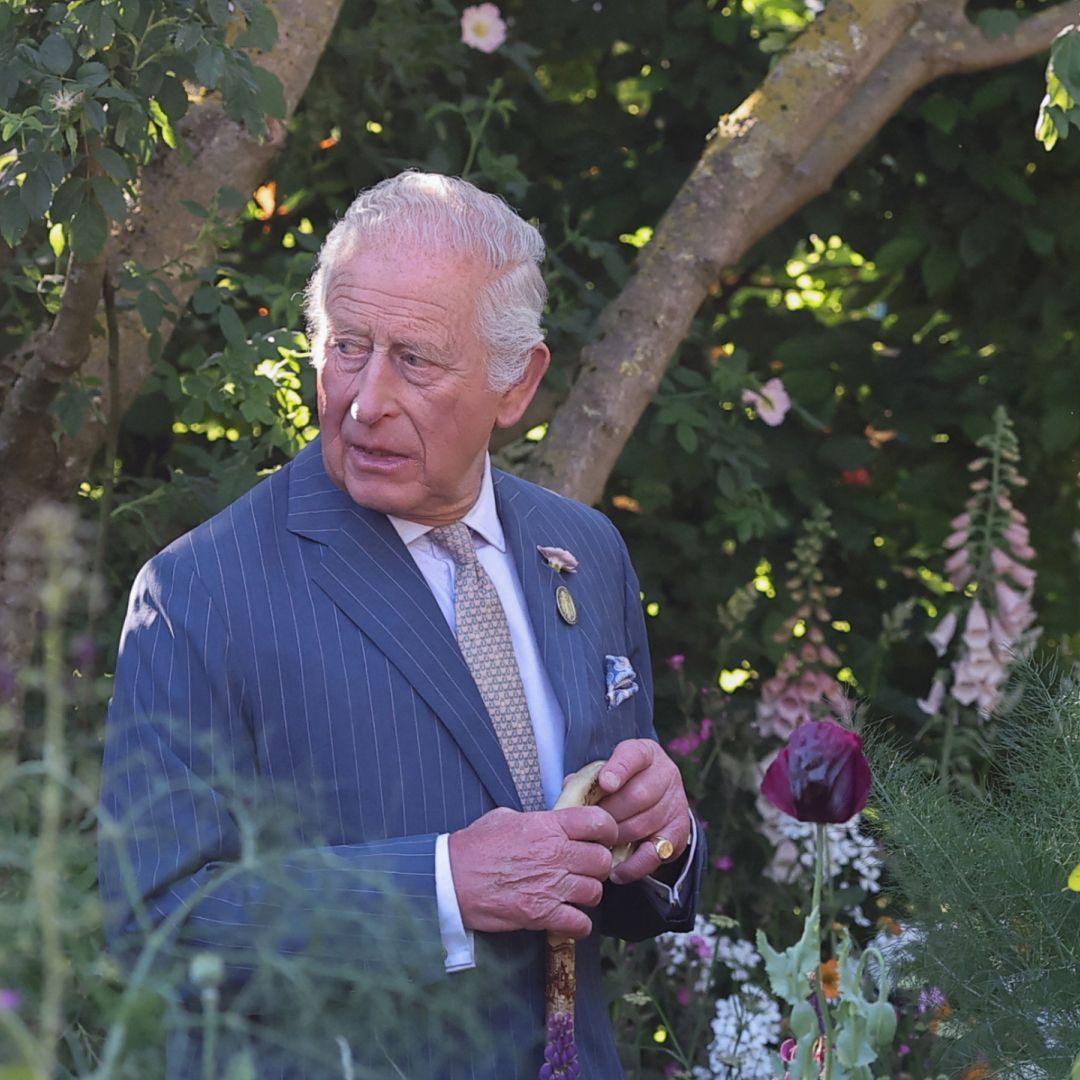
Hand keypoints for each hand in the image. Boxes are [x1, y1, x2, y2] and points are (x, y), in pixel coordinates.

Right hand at [448, 805, 617, 938]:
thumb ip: (537, 821)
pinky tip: (568, 918)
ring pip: (595, 892)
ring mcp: (550, 885)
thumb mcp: (505, 818)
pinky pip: (580, 923)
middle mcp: (555, 854)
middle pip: (602, 860)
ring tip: (574, 893)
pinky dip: (578, 924)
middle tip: (585, 869)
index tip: (603, 838)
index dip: (607, 830)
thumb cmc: (474, 846)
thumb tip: (554, 823)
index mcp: (547, 826)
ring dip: (587, 894)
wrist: (450, 879)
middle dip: (597, 865)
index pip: (598, 822)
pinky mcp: (541, 914)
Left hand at [595, 738, 690, 884]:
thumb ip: (589, 779)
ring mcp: (676, 803)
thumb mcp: (607, 773)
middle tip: (591, 826)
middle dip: (609, 814)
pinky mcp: (679, 833)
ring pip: (644, 824)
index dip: (619, 769)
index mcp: (645, 753)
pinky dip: (633, 865)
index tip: (605, 783)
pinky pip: (655, 853)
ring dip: (617, 837)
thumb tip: (570, 789)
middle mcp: (666, 774)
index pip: (634, 755)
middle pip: (638, 795)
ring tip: (598, 844)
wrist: (656, 801)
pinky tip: (615, 870)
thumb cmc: (622, 784)